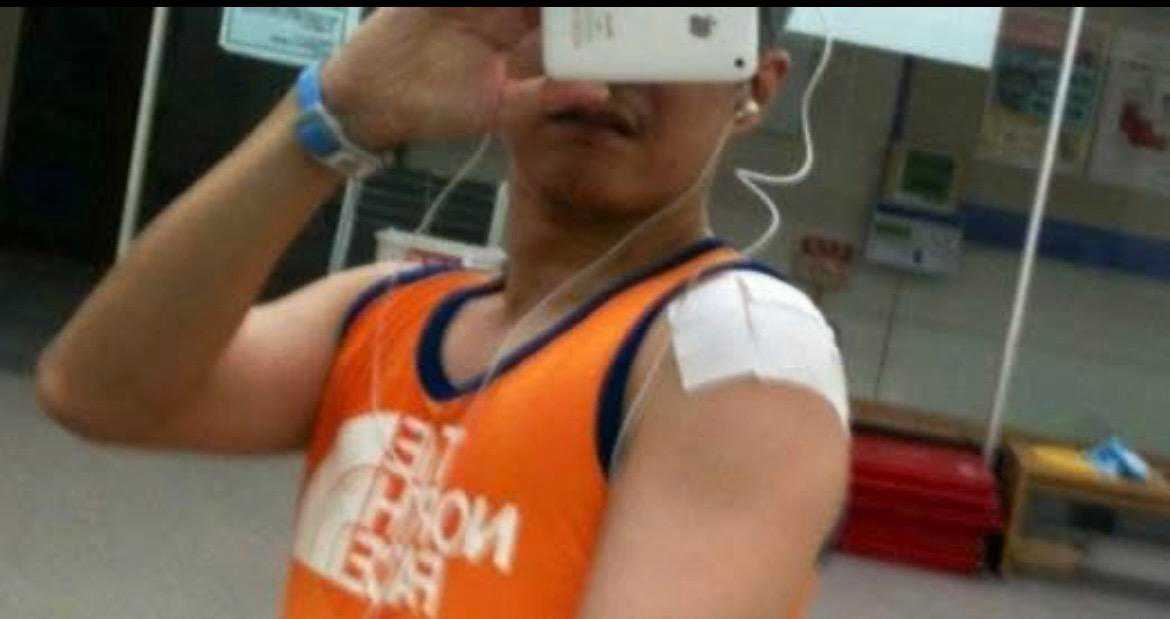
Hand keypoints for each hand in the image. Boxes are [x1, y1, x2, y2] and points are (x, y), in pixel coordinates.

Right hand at [320, 8, 609, 149]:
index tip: (624, 10)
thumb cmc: (437, 109)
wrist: (373, 99)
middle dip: (570, 4)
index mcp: (518, 35)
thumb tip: (601, 92)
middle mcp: (501, 9)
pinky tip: (514, 4)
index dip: (588, 11)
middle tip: (620, 3)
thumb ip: (548, 97)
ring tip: (558, 2)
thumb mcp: (499, 109)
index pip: (562, 14)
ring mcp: (472, 0)